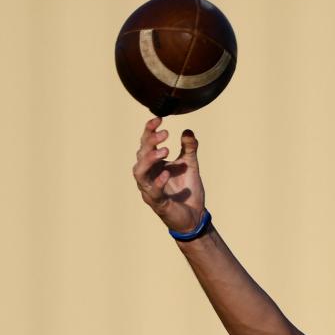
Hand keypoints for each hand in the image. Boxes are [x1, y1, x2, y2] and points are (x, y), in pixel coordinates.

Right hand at [132, 117, 205, 232]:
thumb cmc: (187, 190)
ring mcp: (150, 189)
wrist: (195, 215)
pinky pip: (153, 191)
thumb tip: (188, 131)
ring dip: (150, 160)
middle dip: (150, 142)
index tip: (159, 119)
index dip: (149, 130)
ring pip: (140, 172)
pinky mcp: (158, 203)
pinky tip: (167, 173)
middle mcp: (148, 175)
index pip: (146, 143)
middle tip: (165, 134)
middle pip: (140, 155)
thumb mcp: (190, 165)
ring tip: (164, 151)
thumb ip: (189, 148)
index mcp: (153, 164)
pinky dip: (159, 182)